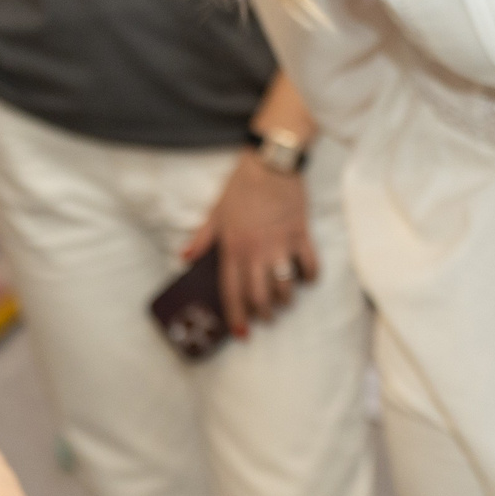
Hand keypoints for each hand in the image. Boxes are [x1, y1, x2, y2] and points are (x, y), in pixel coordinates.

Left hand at [180, 156, 317, 338]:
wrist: (271, 162)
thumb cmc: (242, 186)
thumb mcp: (216, 211)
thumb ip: (202, 237)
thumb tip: (185, 257)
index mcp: (233, 248)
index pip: (233, 290)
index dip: (236, 315)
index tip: (241, 333)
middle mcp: (256, 251)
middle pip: (261, 296)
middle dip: (264, 313)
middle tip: (266, 317)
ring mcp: (280, 245)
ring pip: (285, 287)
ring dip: (285, 299)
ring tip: (284, 301)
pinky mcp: (300, 235)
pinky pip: (309, 265)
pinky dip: (309, 277)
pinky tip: (305, 278)